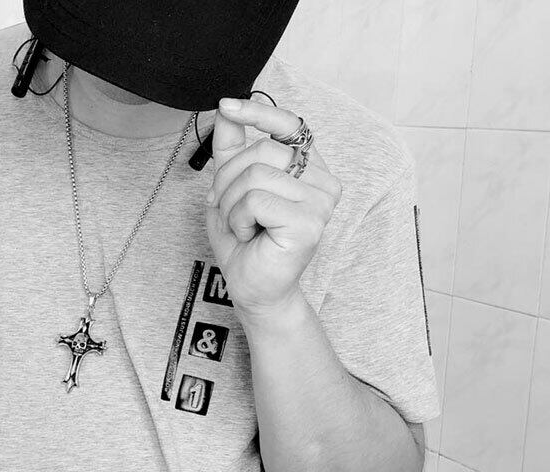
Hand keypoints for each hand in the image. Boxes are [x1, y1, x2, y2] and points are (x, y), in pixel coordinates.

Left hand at [204, 97, 341, 320]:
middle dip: (228, 180)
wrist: (253, 287)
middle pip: (262, 151)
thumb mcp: (231, 188)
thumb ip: (231, 149)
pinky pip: (256, 200)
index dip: (258, 111)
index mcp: (308, 169)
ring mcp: (320, 202)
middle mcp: (323, 181)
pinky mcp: (309, 222)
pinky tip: (251, 236)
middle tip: (227, 209)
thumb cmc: (246, 242)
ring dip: (232, 204)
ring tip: (242, 226)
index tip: (226, 105)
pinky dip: (240, 219)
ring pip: (256, 176)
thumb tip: (226, 108)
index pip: (289, 124)